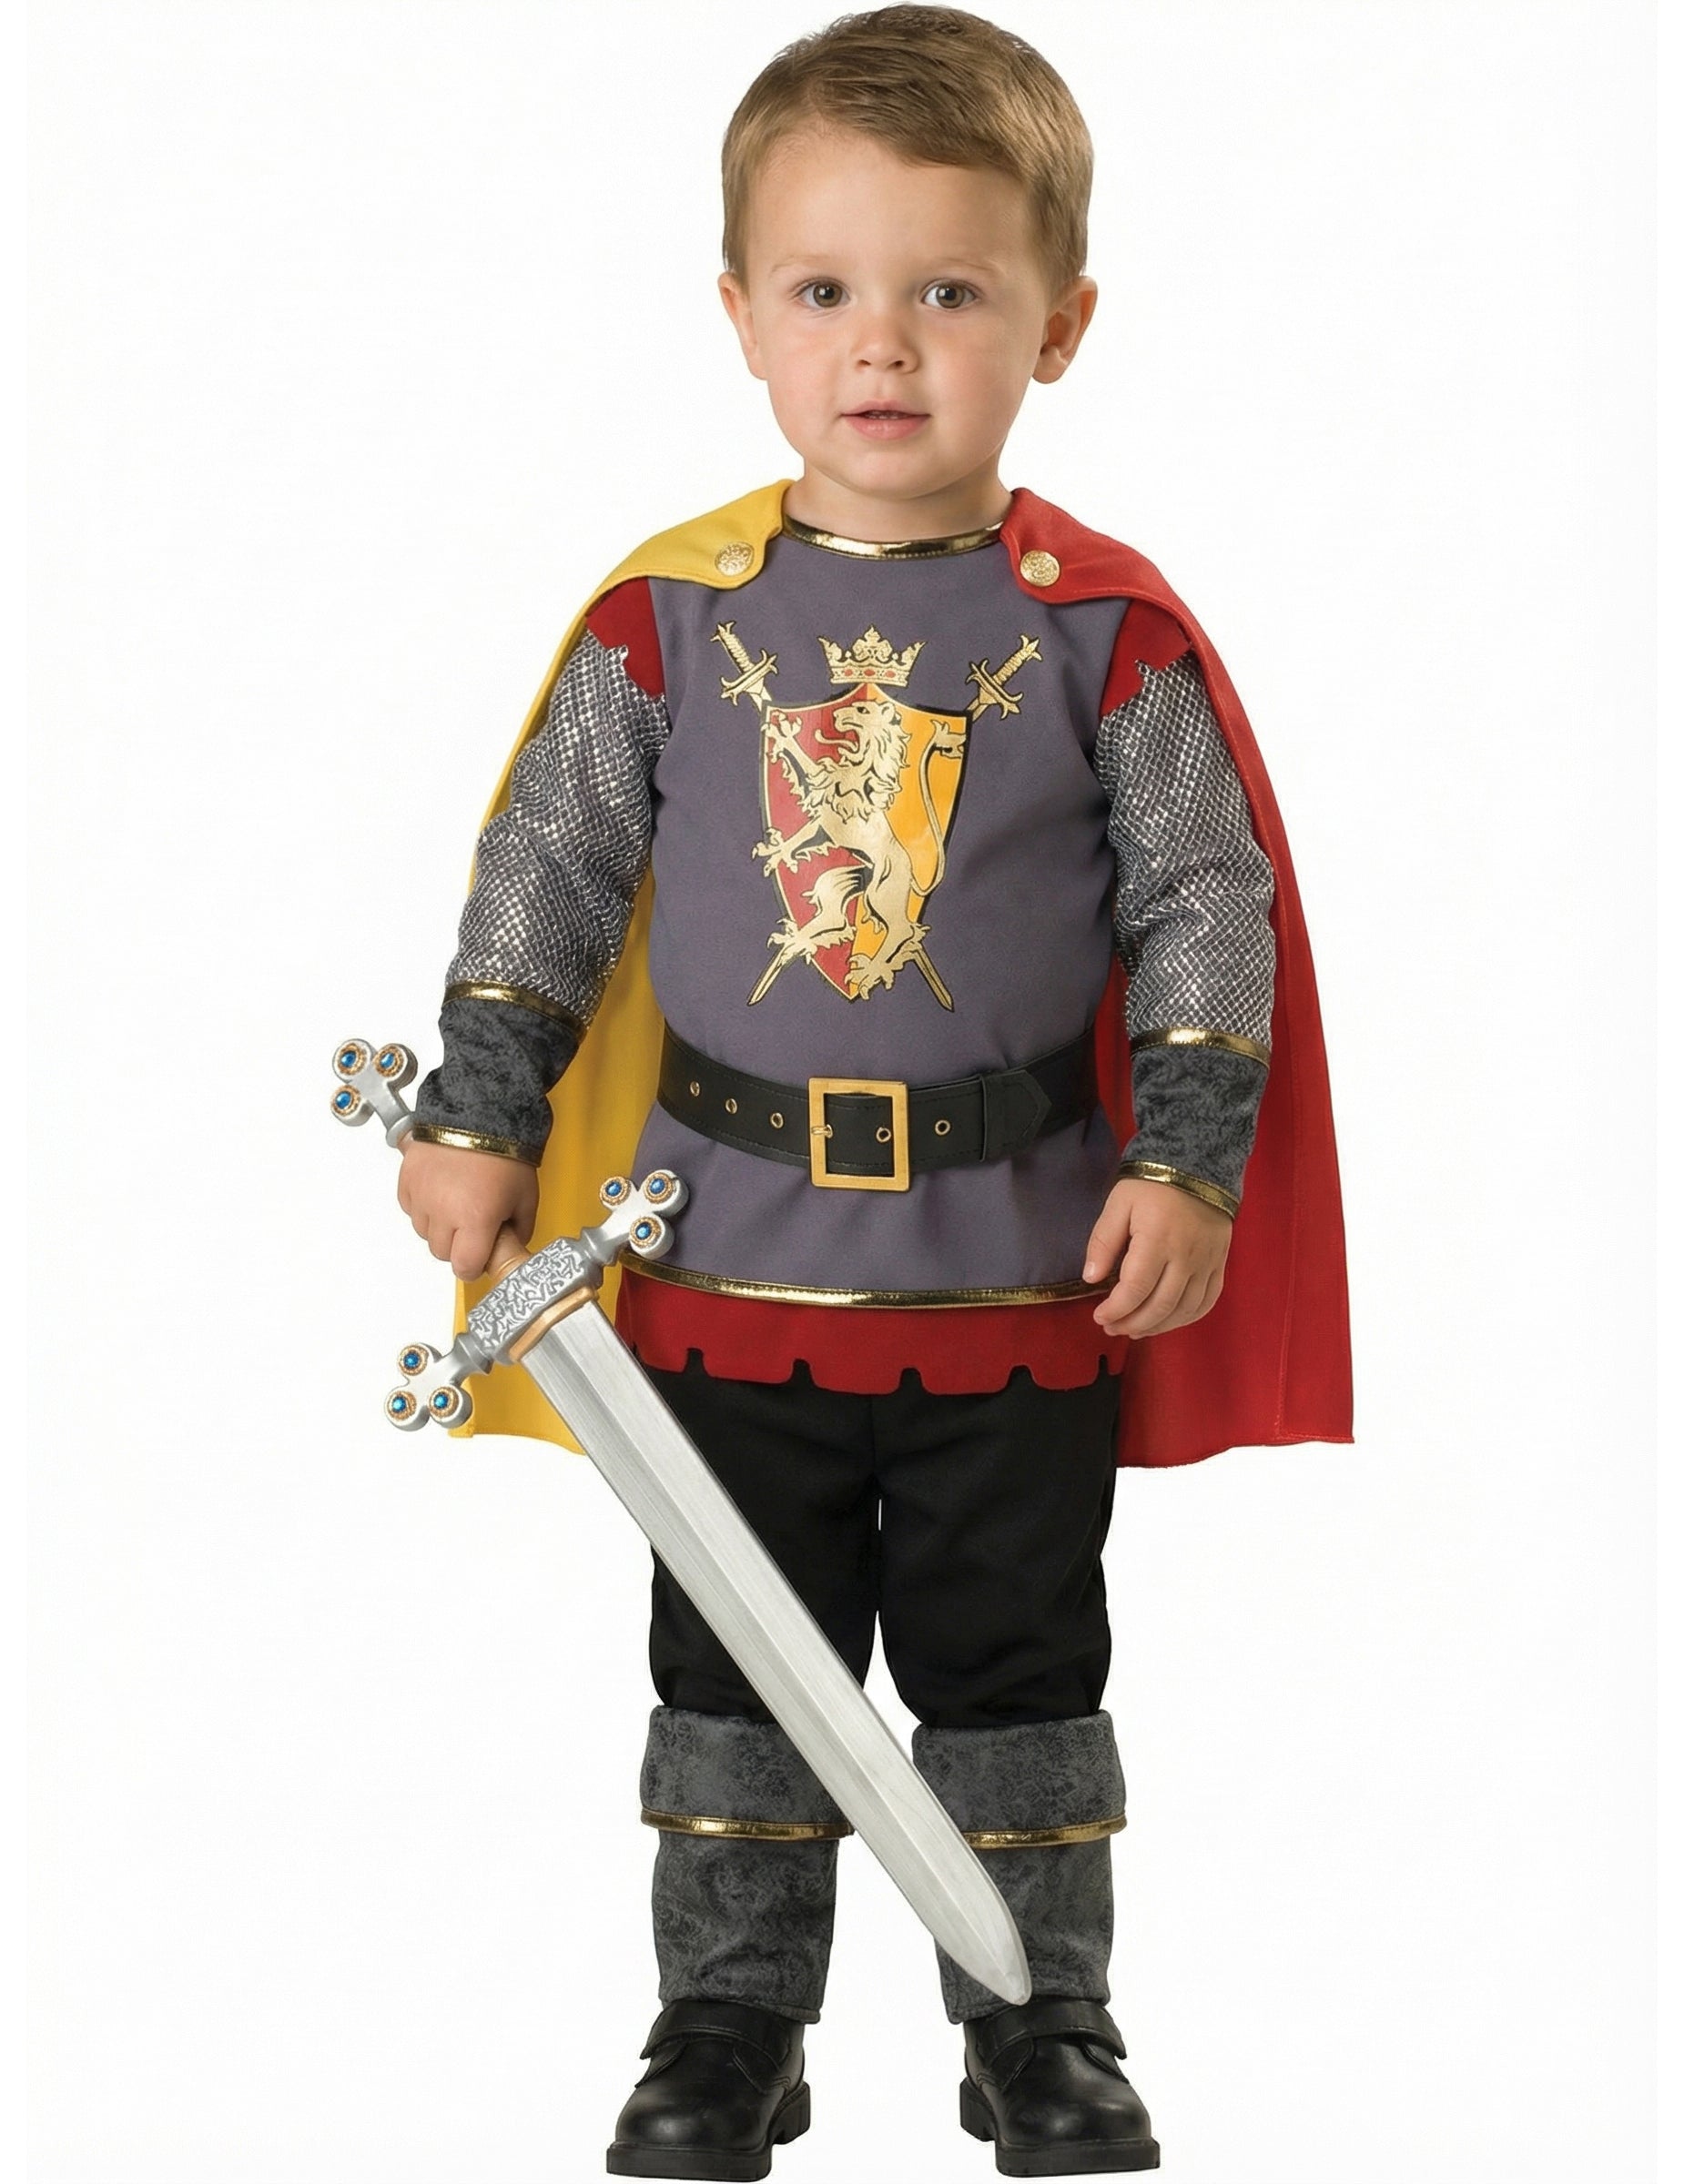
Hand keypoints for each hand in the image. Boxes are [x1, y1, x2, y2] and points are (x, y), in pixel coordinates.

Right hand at [396, 1137, 538, 1278]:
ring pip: (424, 1231)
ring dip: (440, 1225)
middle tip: (474, 1224)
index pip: (465, 1268)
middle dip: (458, 1245)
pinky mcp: (407, 1180)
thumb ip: (519, 1230)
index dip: (474, 1265)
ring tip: (459, 1201)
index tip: (481, 1256)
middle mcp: (443, 1212)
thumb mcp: (526, 1197)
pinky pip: (411, 1208)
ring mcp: (422, 1196)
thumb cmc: (507, 1151)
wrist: (481, 1110)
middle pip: (442, 1252)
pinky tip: (443, 1189)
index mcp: (476, 1220)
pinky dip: (424, 1205)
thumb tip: (509, 1247)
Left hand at [1084, 1177, 1232, 1337]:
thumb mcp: (1118, 1204)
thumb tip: (1091, 1279)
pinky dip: (1187, 1318)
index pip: (1136, 1289)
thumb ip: (1103, 1241)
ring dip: (1158, 1327)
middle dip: (1132, 1323)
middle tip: (1112, 1327)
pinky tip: (1167, 1321)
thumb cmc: (1150, 1185)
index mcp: (1157, 1240)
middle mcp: (1186, 1257)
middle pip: (1160, 1306)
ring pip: (1184, 1310)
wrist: (1197, 1165)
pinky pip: (1207, 1302)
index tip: (1099, 1317)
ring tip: (1135, 1329)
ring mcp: (1207, 1263)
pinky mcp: (1219, 1264)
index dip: (1116, 1310)